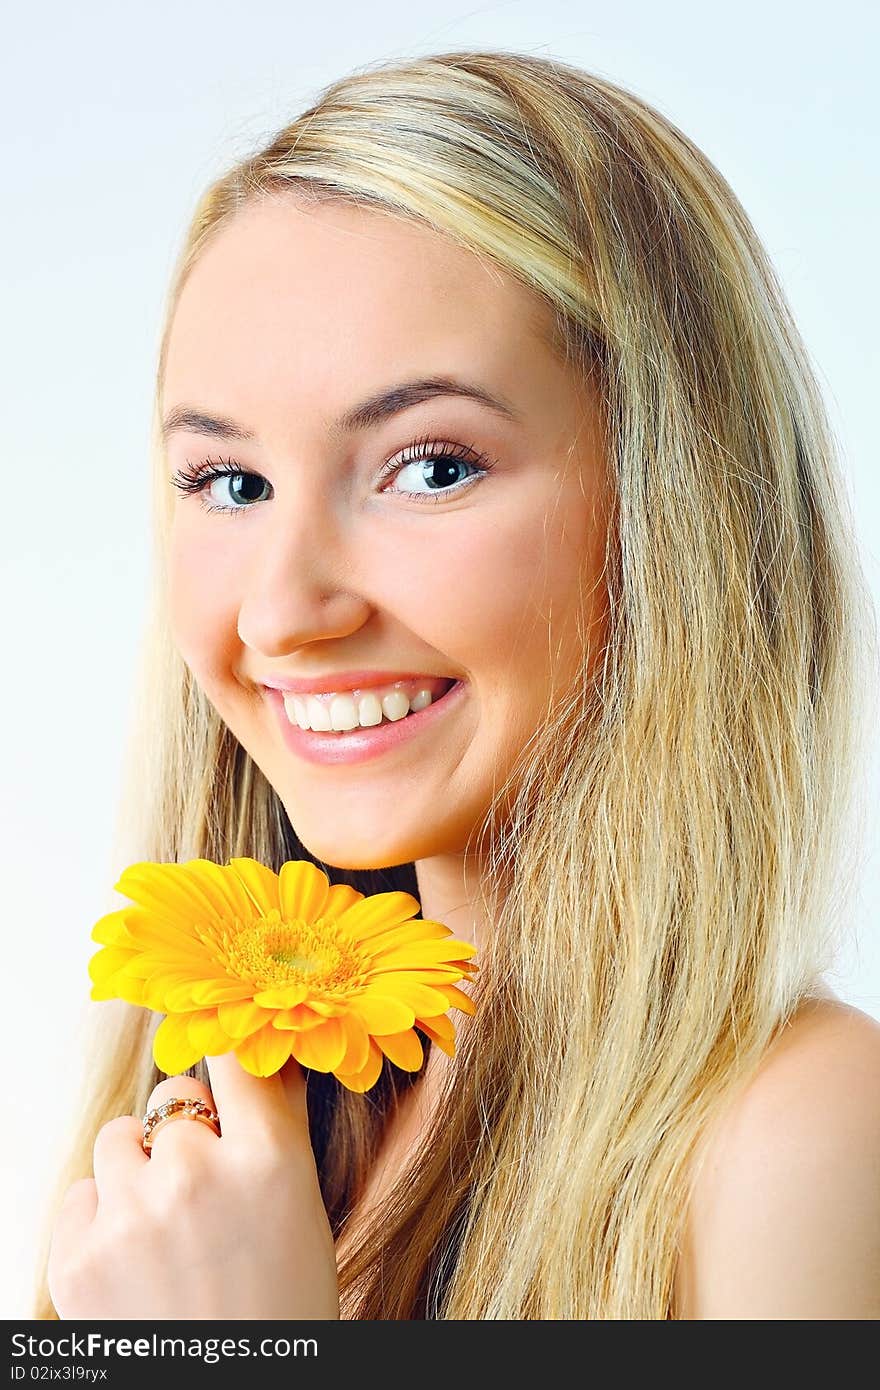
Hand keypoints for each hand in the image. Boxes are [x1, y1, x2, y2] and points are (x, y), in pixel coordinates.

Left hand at [47, 1053, 339, 1319]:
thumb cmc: (279, 1306)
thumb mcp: (300, 1208)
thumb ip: (279, 1121)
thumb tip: (266, 1045)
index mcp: (266, 1160)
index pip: (234, 1053)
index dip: (225, 1043)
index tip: (220, 1042)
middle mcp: (195, 1174)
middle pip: (173, 1099)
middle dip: (184, 1135)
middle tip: (204, 1193)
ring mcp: (130, 1215)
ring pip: (119, 1139)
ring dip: (136, 1170)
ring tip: (165, 1230)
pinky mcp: (77, 1256)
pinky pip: (80, 1193)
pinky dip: (101, 1219)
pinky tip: (133, 1261)